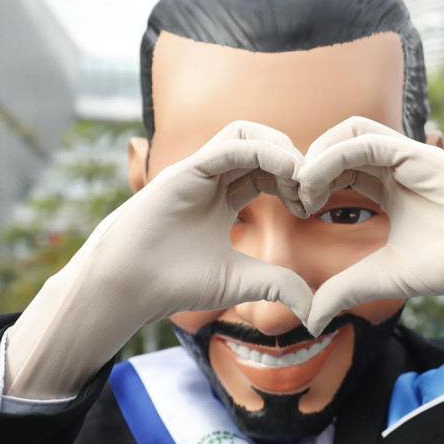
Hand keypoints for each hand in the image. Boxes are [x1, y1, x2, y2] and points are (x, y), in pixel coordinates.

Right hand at [6, 122, 311, 398]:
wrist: (130, 287)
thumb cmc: (176, 283)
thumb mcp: (241, 282)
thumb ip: (277, 285)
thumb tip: (314, 310)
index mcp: (223, 199)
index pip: (267, 171)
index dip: (295, 182)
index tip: (312, 209)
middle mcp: (210, 179)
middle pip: (261, 144)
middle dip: (294, 162)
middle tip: (311, 193)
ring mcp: (196, 171)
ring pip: (245, 133)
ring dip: (280, 148)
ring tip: (300, 178)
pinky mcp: (184, 171)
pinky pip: (229, 146)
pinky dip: (262, 152)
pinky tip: (285, 173)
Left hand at [292, 118, 443, 365]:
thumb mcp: (381, 277)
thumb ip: (345, 289)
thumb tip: (310, 318)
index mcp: (388, 188)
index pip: (337, 169)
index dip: (310, 183)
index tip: (294, 210)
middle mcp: (396, 166)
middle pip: (338, 145)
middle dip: (307, 165)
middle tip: (290, 197)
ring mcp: (408, 156)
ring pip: (349, 133)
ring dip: (317, 155)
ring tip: (301, 189)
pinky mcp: (418, 153)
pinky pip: (366, 139)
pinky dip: (334, 154)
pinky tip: (316, 181)